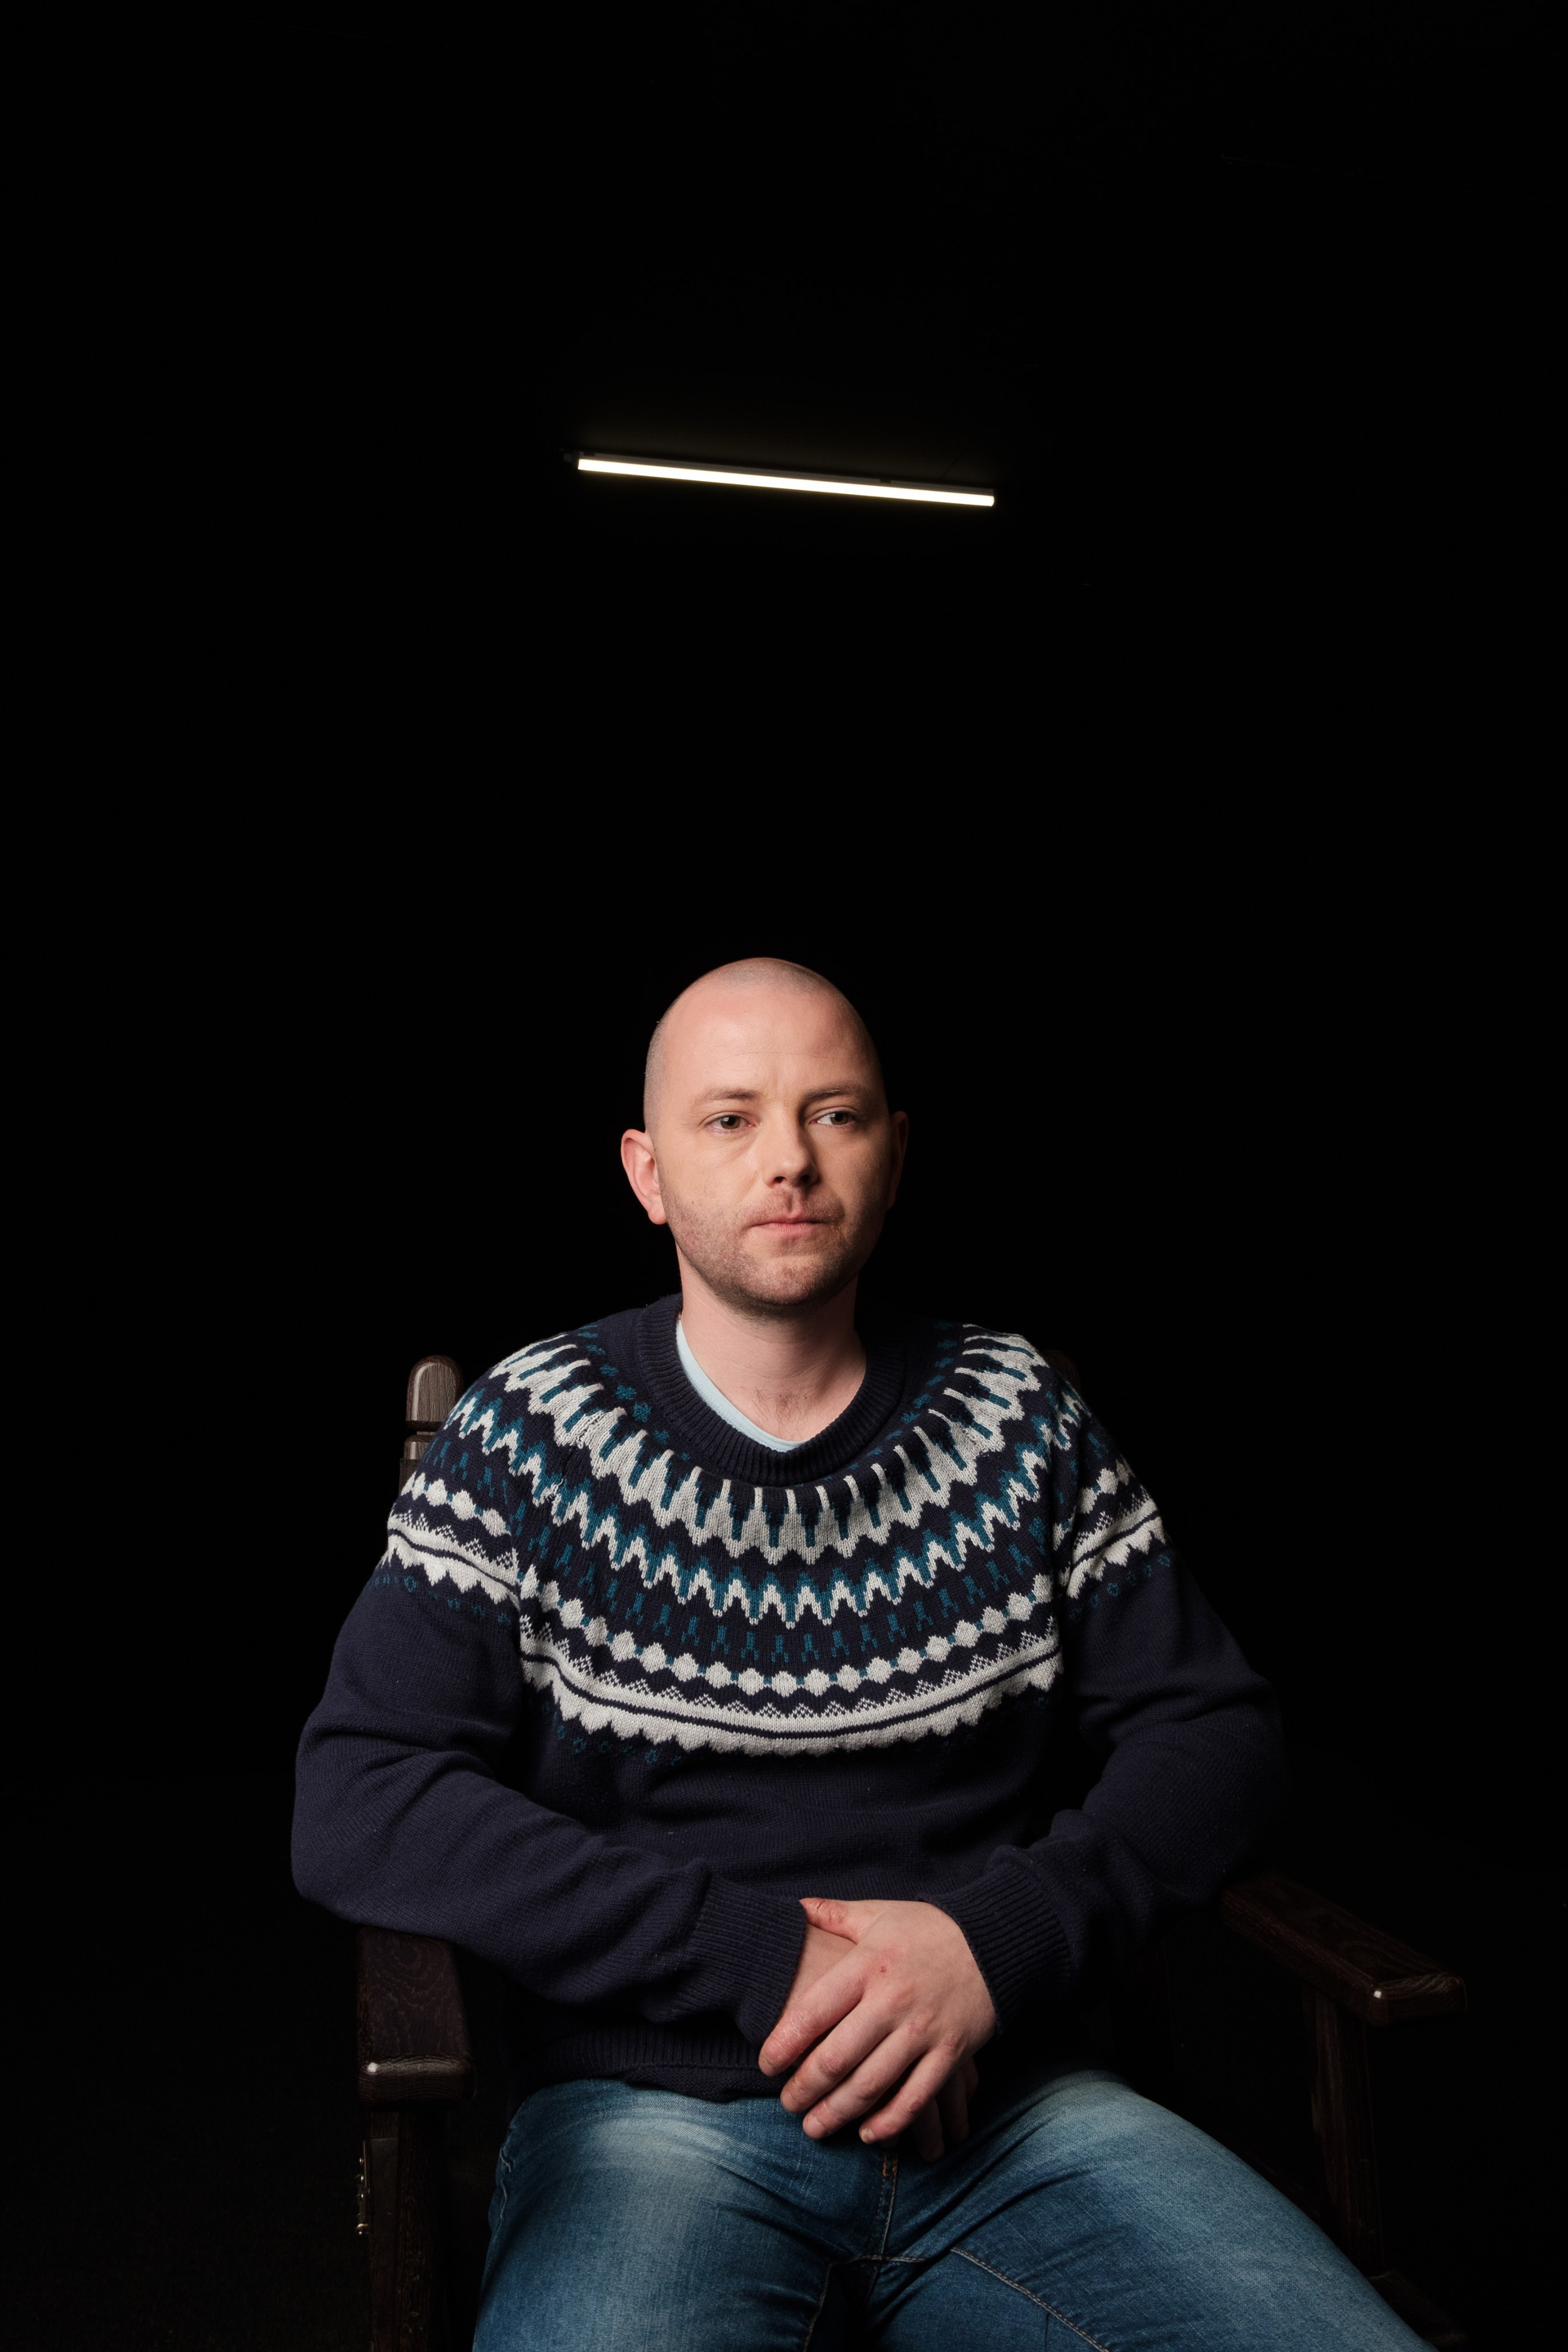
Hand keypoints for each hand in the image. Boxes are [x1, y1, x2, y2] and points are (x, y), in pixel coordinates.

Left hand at [759, 1897, 995, 2152]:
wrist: (995, 1940)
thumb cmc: (929, 1928)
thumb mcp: (880, 1913)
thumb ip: (835, 1914)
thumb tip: (796, 1909)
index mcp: (869, 1965)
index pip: (813, 2011)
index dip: (783, 2043)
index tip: (766, 2064)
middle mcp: (892, 2001)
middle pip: (836, 2058)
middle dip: (804, 2088)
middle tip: (786, 2104)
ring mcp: (923, 2030)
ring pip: (871, 2085)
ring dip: (837, 2113)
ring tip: (814, 2127)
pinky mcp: (951, 2053)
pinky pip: (916, 2097)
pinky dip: (890, 2122)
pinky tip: (868, 2133)